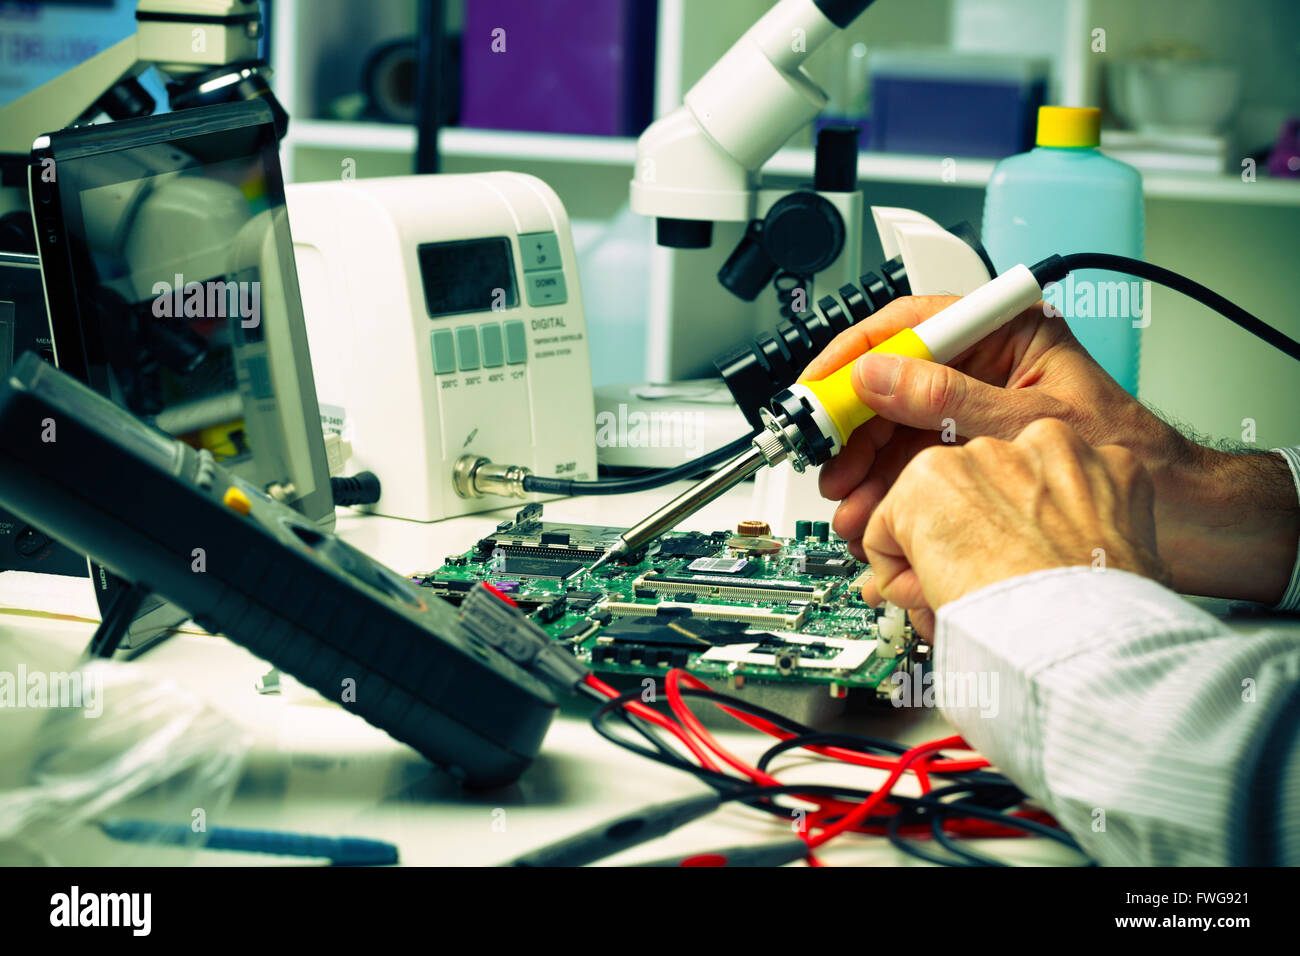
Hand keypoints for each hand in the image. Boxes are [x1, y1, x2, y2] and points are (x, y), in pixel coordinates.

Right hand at [801, 296, 1298, 604]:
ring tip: (850, 501)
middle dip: (856, 424)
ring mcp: (977, 409)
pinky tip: (874, 510)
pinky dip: (891, 487)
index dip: (857, 351)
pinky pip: (918, 460)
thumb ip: (947, 398)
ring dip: (867, 465)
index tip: (822, 382)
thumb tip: (880, 376)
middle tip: (828, 456)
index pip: (914, 323)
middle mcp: (986, 366)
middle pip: (895, 381)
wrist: (1176, 510)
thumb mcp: (1027, 421)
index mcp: (1008, 333)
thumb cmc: (1126, 451)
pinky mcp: (974, 449)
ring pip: (900, 427)